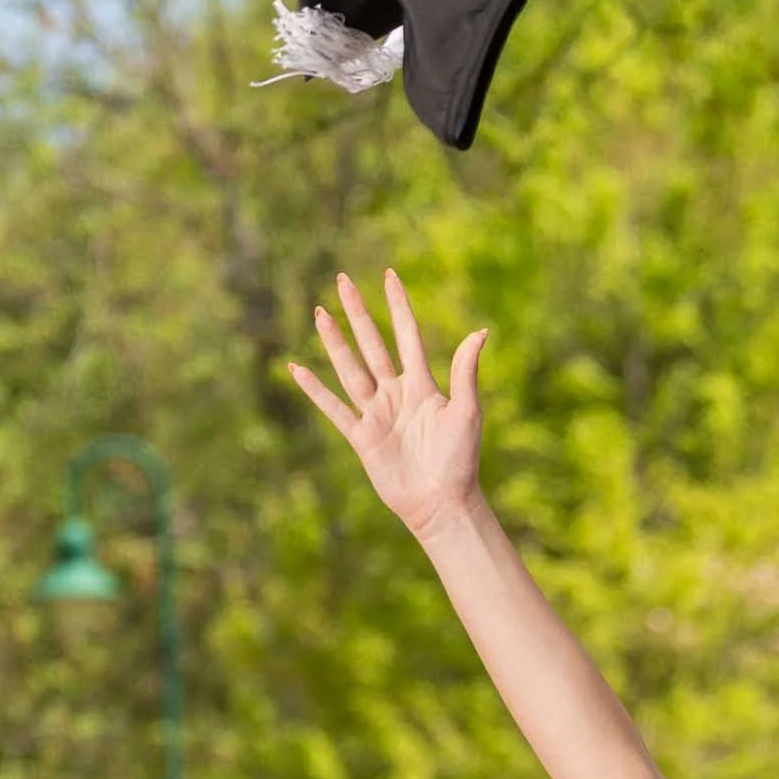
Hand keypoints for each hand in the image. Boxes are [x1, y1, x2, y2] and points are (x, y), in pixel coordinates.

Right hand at [288, 268, 485, 540]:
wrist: (442, 503)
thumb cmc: (460, 460)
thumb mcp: (467, 412)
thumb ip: (465, 371)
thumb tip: (480, 331)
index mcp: (422, 386)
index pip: (406, 336)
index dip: (397, 306)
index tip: (389, 276)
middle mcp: (396, 394)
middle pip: (372, 344)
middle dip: (358, 313)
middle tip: (343, 280)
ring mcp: (377, 414)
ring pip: (350, 369)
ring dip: (335, 342)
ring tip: (320, 313)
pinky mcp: (362, 437)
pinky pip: (334, 408)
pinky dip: (315, 390)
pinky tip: (298, 368)